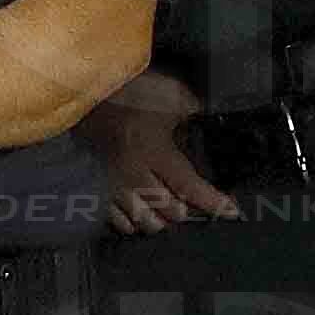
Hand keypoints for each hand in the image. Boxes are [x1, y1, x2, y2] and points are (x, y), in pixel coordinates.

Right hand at [94, 78, 233, 235]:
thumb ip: (190, 109)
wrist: (83, 93)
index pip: (189, 186)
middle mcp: (133, 173)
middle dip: (184, 210)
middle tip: (191, 204)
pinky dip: (131, 223)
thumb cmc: (126, 92)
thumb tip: (211, 118)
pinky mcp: (94, 187)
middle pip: (168, 210)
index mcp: (153, 150)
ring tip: (166, 213)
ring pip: (142, 220)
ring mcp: (111, 183)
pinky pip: (115, 220)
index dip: (213, 202)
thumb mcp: (166, 93)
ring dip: (159, 220)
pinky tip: (138, 215)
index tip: (231, 211)